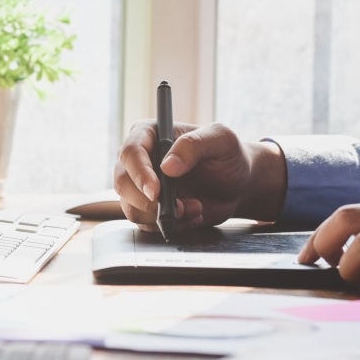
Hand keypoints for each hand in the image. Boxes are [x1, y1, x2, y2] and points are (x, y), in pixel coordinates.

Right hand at [113, 120, 286, 232]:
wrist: (237, 184)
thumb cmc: (229, 155)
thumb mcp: (221, 140)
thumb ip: (194, 145)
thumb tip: (167, 166)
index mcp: (150, 134)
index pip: (130, 152)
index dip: (139, 173)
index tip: (156, 192)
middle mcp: (139, 160)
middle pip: (122, 183)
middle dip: (148, 202)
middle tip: (179, 208)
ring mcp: (141, 186)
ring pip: (132, 208)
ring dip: (162, 216)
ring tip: (195, 208)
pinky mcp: (148, 208)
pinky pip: (146, 224)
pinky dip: (171, 226)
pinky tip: (193, 215)